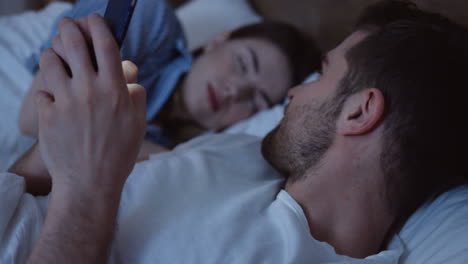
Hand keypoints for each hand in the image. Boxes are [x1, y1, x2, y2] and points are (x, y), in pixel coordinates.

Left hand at [35, 14, 145, 192]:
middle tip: (66, 25)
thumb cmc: (119, 155)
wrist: (90, 183)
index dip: (99, 26)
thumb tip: (131, 81)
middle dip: (69, 28)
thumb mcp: (139, 125)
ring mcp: (66, 102)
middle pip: (74, 44)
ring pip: (51, 62)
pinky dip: (49, 93)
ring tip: (55, 59)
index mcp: (115, 90)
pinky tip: (55, 102)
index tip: (94, 19)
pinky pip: (44, 92)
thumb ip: (137, 97)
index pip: (106, 46)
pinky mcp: (47, 115)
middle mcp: (90, 91)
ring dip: (52, 55)